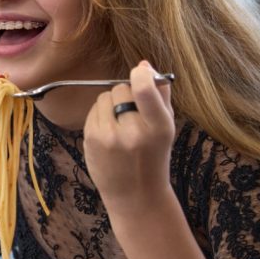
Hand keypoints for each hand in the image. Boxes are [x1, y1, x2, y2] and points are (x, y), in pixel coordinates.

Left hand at [83, 60, 176, 221]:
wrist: (135, 194)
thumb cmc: (154, 156)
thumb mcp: (167, 127)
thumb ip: (160, 94)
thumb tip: (144, 64)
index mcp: (158, 127)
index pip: (143, 89)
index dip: (139, 75)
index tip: (139, 73)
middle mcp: (133, 132)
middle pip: (121, 88)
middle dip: (125, 93)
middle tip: (132, 111)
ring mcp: (109, 137)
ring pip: (104, 97)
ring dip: (111, 104)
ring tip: (120, 124)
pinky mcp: (91, 140)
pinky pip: (93, 111)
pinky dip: (100, 115)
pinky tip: (110, 132)